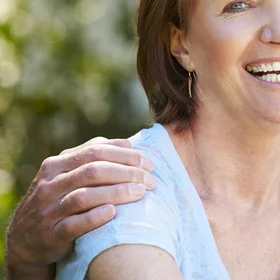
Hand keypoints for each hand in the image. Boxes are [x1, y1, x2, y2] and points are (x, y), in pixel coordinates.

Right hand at [5, 137, 156, 278]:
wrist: (25, 239)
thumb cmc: (58, 200)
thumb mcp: (67, 174)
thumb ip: (92, 158)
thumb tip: (128, 145)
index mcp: (56, 164)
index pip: (96, 151)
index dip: (126, 155)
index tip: (148, 163)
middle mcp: (50, 184)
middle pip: (94, 170)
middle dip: (127, 173)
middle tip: (151, 180)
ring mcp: (48, 209)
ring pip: (85, 196)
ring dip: (117, 193)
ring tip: (141, 193)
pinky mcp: (51, 234)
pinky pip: (74, 224)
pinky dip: (95, 217)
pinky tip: (114, 213)